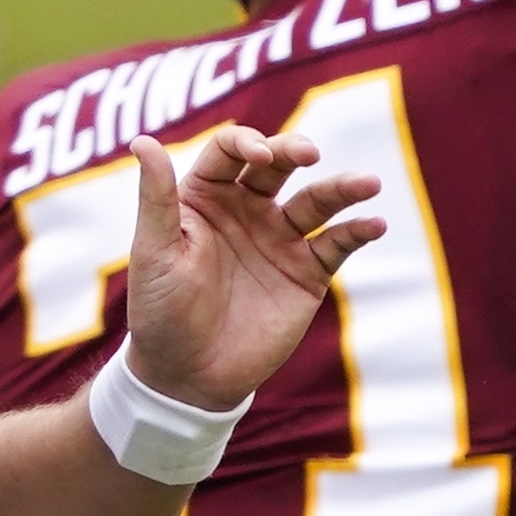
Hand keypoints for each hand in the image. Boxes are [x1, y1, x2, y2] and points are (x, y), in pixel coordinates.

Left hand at [125, 124, 384, 410]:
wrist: (186, 375)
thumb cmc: (159, 311)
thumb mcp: (154, 252)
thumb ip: (156, 197)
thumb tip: (143, 140)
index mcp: (204, 198)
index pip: (229, 152)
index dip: (247, 144)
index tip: (259, 157)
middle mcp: (245, 211)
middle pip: (278, 165)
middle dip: (294, 150)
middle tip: (308, 154)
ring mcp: (279, 240)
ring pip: (317, 200)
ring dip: (343, 188)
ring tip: (368, 183)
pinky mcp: (306, 273)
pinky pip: (338, 244)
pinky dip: (357, 231)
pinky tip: (373, 224)